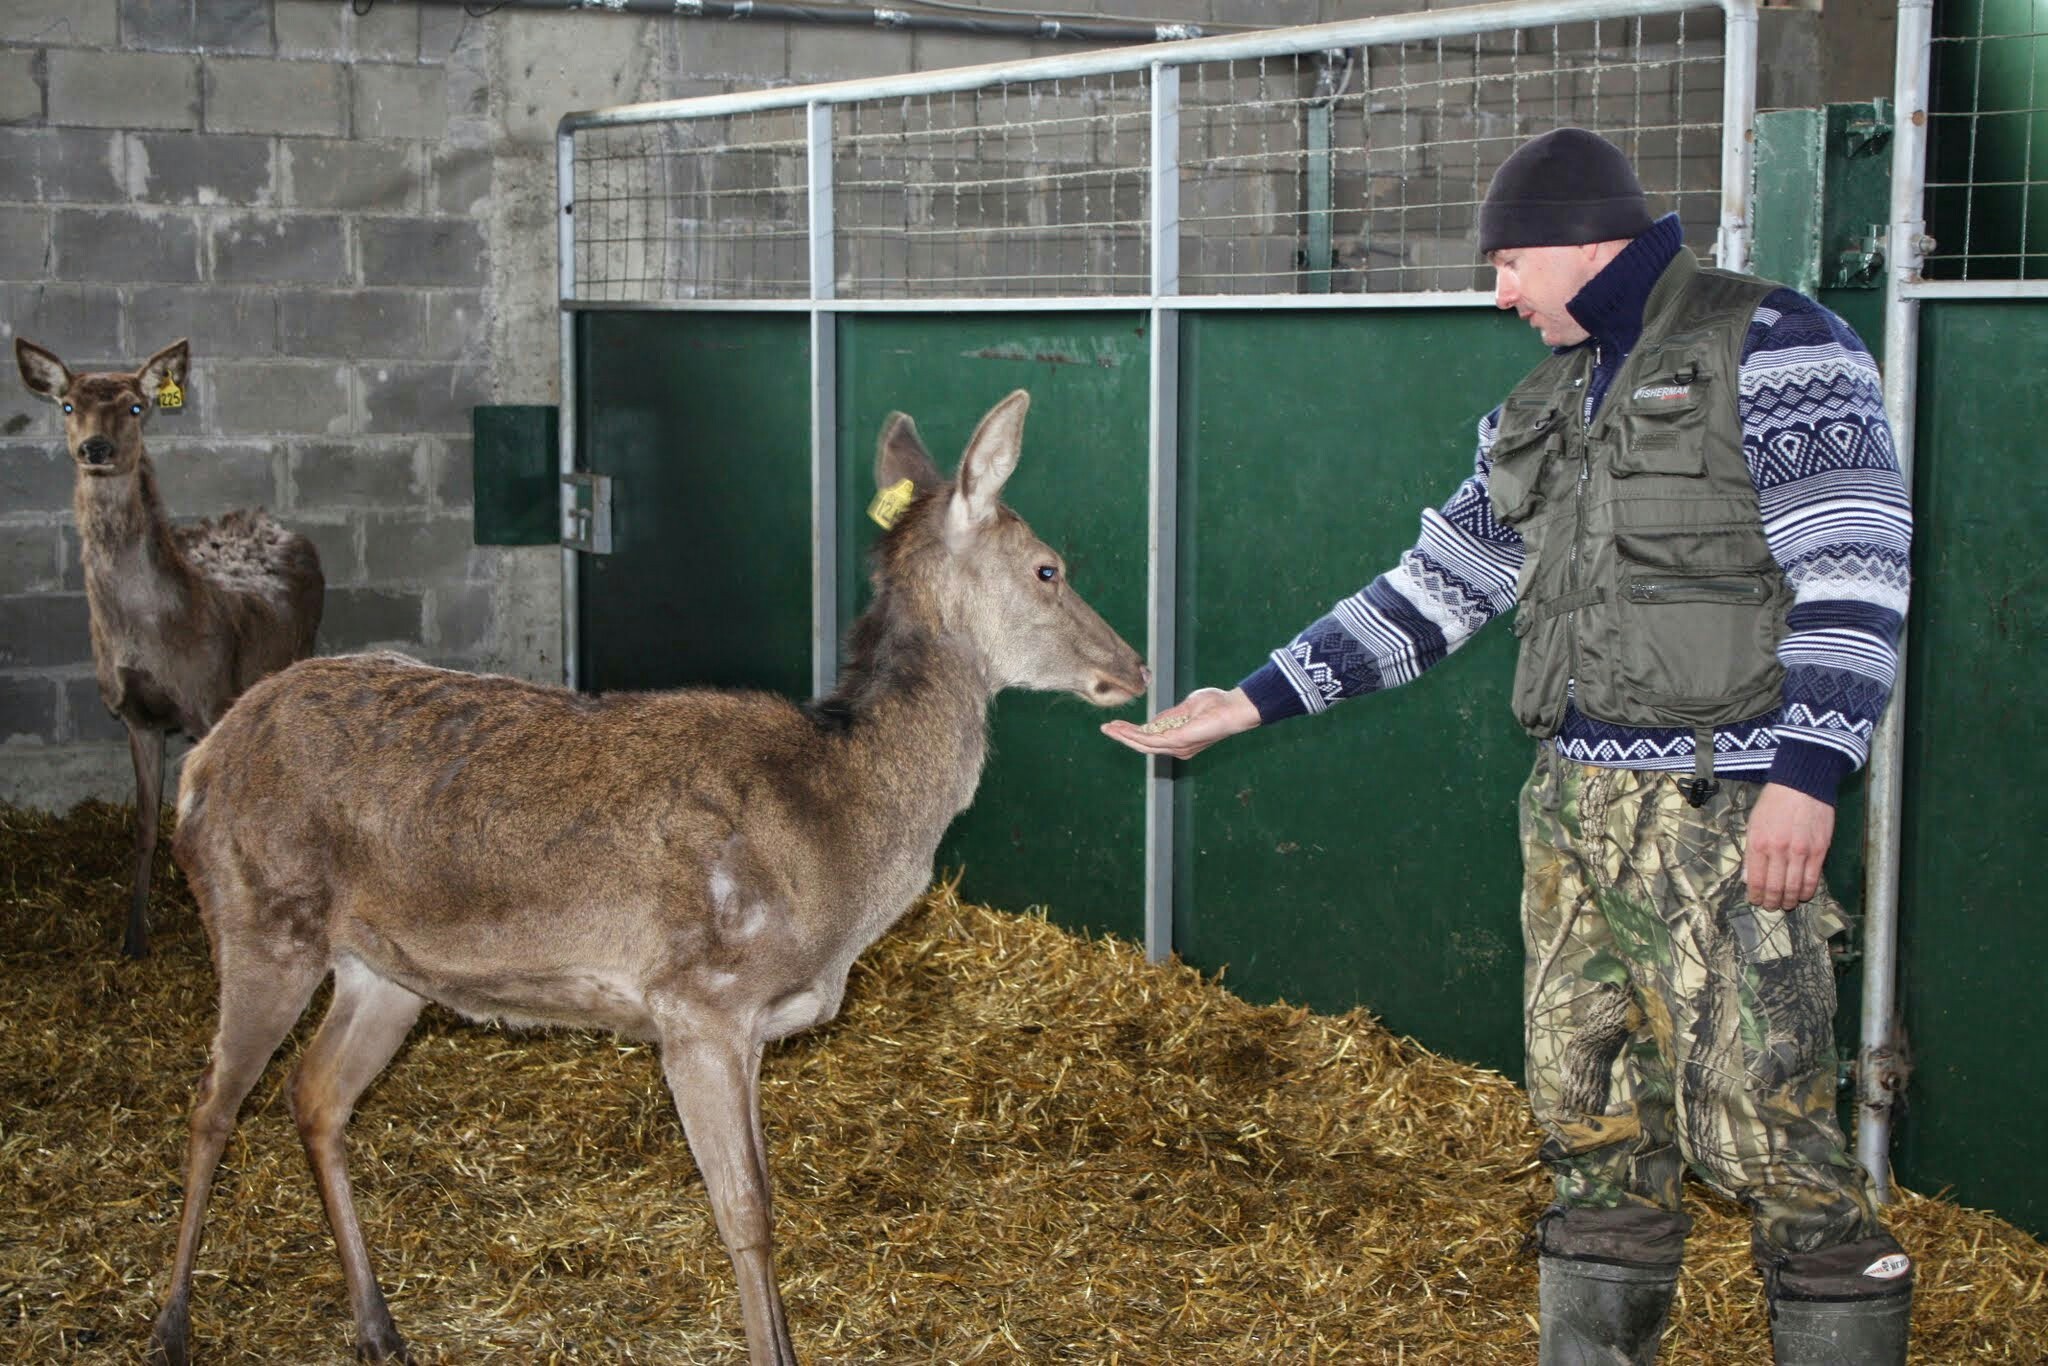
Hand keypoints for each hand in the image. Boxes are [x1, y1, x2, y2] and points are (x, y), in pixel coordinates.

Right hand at [1100, 686, 1260, 759]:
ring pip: (1144, 744)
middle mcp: (1177, 748)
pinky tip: (1123, 729)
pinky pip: (1151, 740)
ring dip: (1124, 736)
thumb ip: (1168, 716)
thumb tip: (1151, 722)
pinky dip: (1135, 735)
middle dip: (1123, 736)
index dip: (1131, 733)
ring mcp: (1177, 746)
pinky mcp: (1178, 741)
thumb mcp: (1185, 708)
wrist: (1232, 708)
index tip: (1115, 725)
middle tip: (1105, 728)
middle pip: (1143, 745)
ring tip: (1109, 728)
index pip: (1150, 740)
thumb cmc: (1215, 705)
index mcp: (1179, 740)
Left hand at [1744, 782, 1835, 909]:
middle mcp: (1779, 850)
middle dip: (1772, 902)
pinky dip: (1806, 891)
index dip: (1756, 896)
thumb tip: (1749, 879)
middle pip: (1775, 887)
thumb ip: (1751, 853)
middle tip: (1771, 907)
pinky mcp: (1819, 851)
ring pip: (1794, 887)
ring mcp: (1801, 852)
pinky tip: (1802, 896)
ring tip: (1785, 905)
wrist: (1802, 786)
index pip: (1756, 880)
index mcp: (1759, 844)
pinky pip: (1813, 878)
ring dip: (1789, 901)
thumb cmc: (1774, 803)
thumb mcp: (1753, 824)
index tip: (1756, 901)